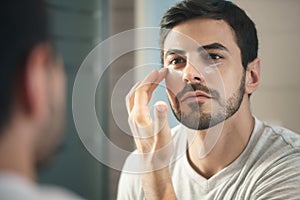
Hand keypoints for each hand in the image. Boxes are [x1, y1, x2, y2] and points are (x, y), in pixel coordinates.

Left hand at [126, 68, 176, 199]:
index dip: (152, 79)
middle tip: (159, 72)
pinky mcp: (136, 124)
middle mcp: (133, 117)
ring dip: (144, 86)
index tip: (162, 71)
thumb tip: (160, 103)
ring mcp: (133, 120)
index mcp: (139, 117)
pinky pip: (136, 103)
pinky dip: (142, 94)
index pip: (143, 91)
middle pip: (137, 92)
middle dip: (148, 80)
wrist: (152, 166)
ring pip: (135, 97)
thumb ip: (161, 119)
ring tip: (155, 80)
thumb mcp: (163, 136)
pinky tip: (150, 95)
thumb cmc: (159, 152)